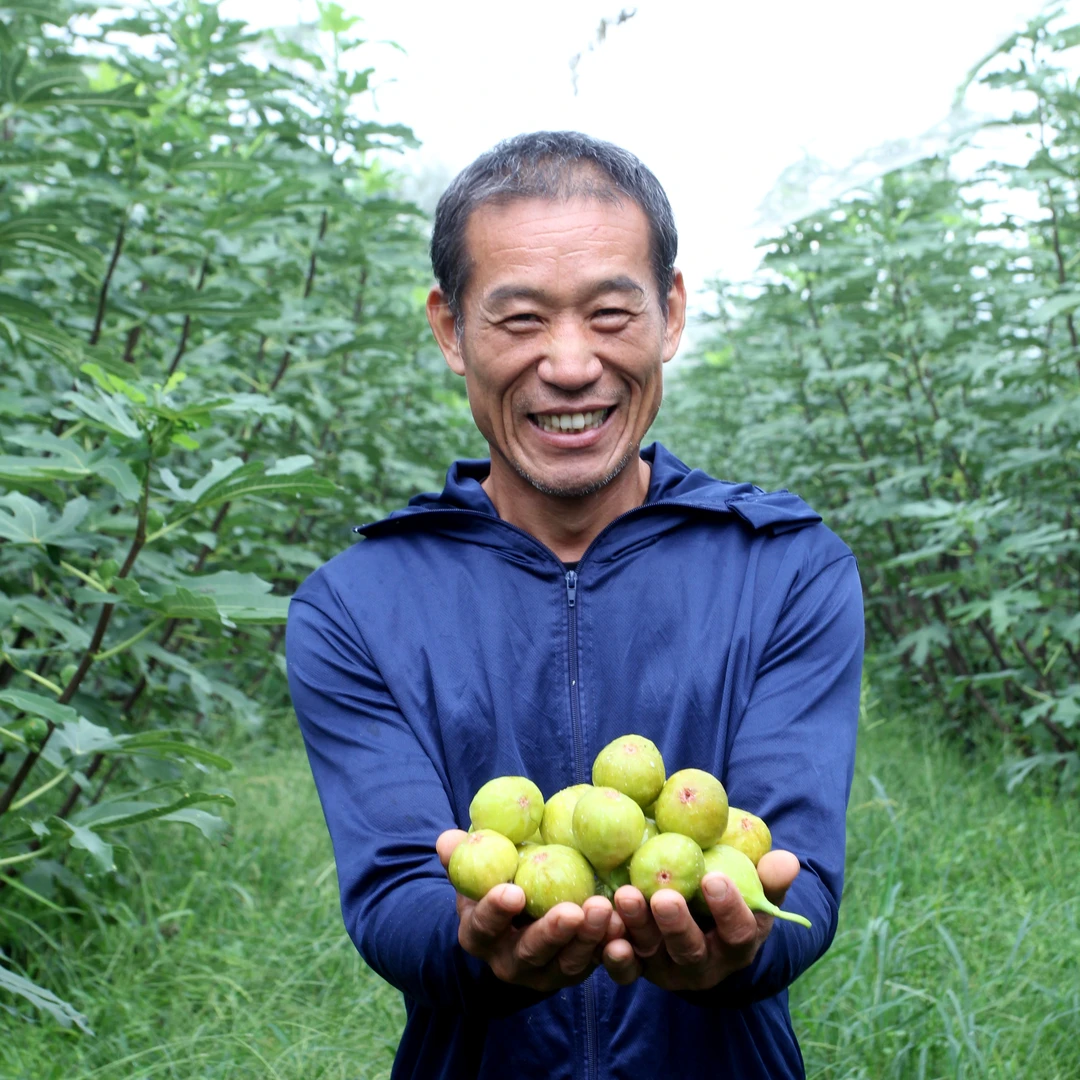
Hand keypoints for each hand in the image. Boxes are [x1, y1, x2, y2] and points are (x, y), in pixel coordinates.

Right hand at [437, 829, 623, 990]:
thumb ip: (462, 856)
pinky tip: (625, 925)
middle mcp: (509, 961)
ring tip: (604, 910)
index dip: (496, 911)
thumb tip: (448, 838)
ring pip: (567, 964)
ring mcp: (544, 972)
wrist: (513, 925)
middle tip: (572, 911)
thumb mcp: (473, 871)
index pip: (483, 925)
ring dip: (587, 940)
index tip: (513, 892)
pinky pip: (595, 964)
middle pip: (530, 953)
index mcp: (480, 934)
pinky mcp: (575, 971)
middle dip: (551, 934)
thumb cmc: (492, 884)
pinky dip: (610, 947)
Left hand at [601, 849, 800, 990]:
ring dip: (637, 927)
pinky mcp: (638, 969)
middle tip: (664, 896)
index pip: (737, 933)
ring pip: (651, 954)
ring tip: (625, 896)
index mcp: (736, 945)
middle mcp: (702, 964)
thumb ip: (769, 879)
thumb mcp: (754, 890)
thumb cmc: (731, 899)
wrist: (701, 928)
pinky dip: (614, 956)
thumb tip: (788, 860)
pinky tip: (605, 935)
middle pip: (689, 949)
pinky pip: (624, 970)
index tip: (714, 879)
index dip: (728, 909)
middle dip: (676, 925)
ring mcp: (667, 969)